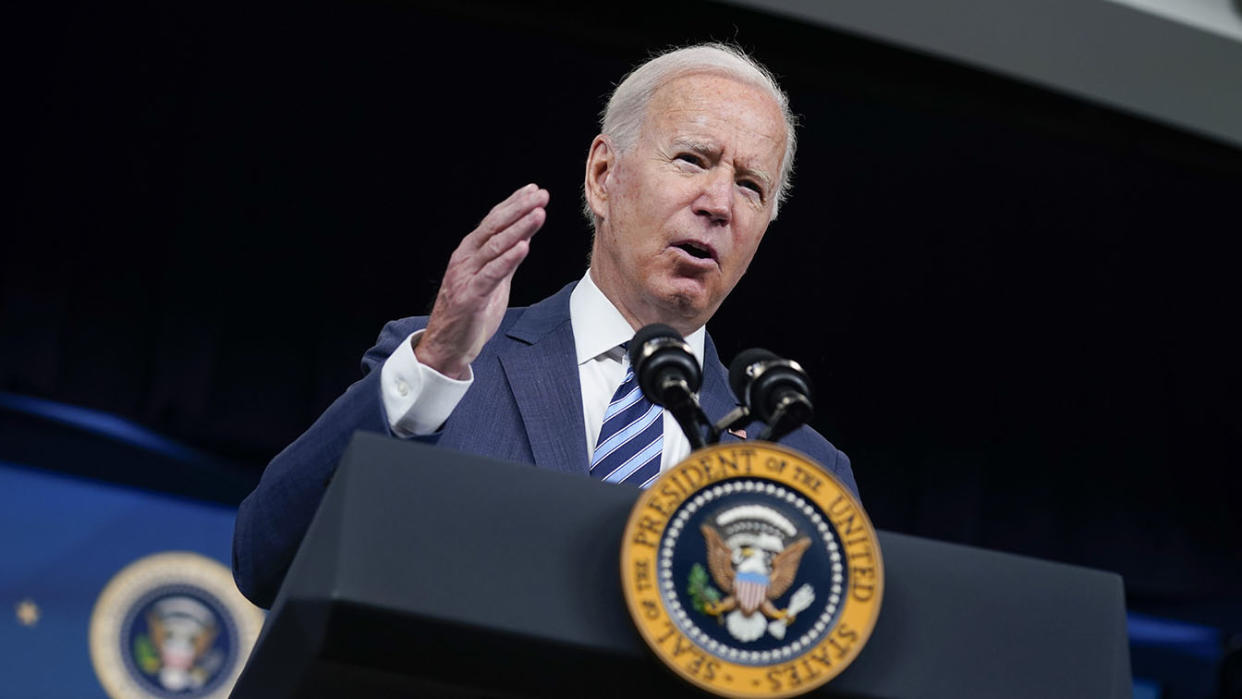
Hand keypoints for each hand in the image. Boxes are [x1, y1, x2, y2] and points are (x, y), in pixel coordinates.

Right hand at [416, 183, 548, 378]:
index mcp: (470, 252)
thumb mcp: (493, 280)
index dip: (514, 204)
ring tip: (538, 213)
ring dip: (518, 228)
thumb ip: (506, 258)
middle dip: (519, 209)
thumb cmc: (470, 313)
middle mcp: (466, 258)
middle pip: (494, 227)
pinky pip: (492, 274)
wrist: (446, 347)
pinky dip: (508, 259)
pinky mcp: (470, 296)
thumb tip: (525, 236)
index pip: (494, 221)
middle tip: (541, 194)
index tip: (534, 189)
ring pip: (495, 246)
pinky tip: (524, 246)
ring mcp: (466, 276)